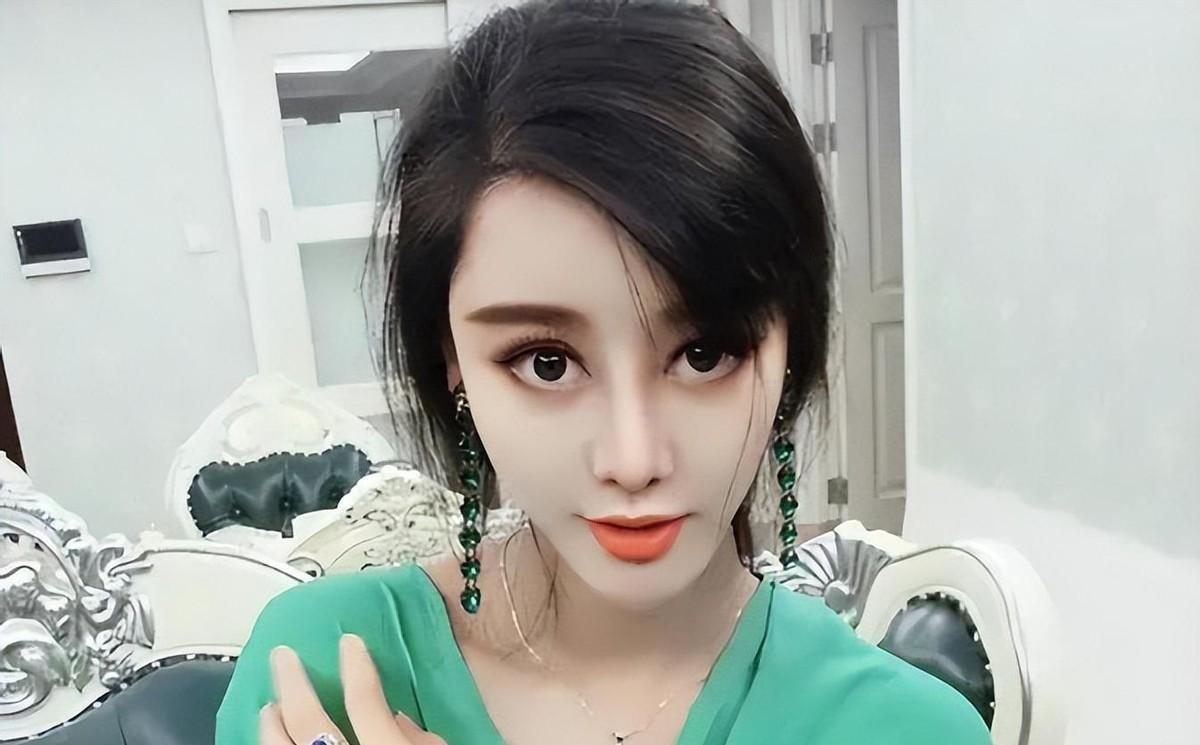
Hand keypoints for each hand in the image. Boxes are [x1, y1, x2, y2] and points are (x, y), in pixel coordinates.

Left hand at [259, 634, 446, 744]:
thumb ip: (422, 739)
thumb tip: (399, 717)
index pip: (364, 700)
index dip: (355, 666)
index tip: (348, 640)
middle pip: (309, 720)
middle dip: (293, 683)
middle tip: (282, 655)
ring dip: (273, 723)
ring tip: (270, 704)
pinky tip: (271, 739)